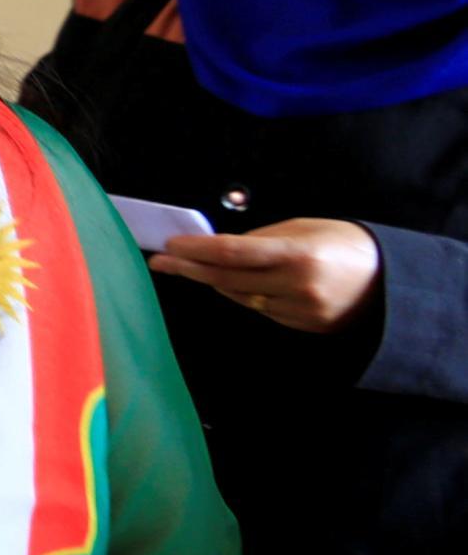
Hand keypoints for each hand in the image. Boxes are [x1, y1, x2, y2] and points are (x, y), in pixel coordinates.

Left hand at [148, 218, 381, 332]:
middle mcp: (295, 286)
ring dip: (214, 281)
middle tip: (161, 261)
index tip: (171, 245)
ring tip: (192, 266)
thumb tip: (222, 247)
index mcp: (297, 255)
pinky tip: (237, 282)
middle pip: (227, 278)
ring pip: (239, 296)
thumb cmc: (346, 245)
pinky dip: (244, 294)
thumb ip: (263, 238)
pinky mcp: (301, 326)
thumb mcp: (306, 228)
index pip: (233, 252)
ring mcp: (298, 311)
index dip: (197, 250)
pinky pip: (260, 308)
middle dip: (190, 268)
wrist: (392, 282)